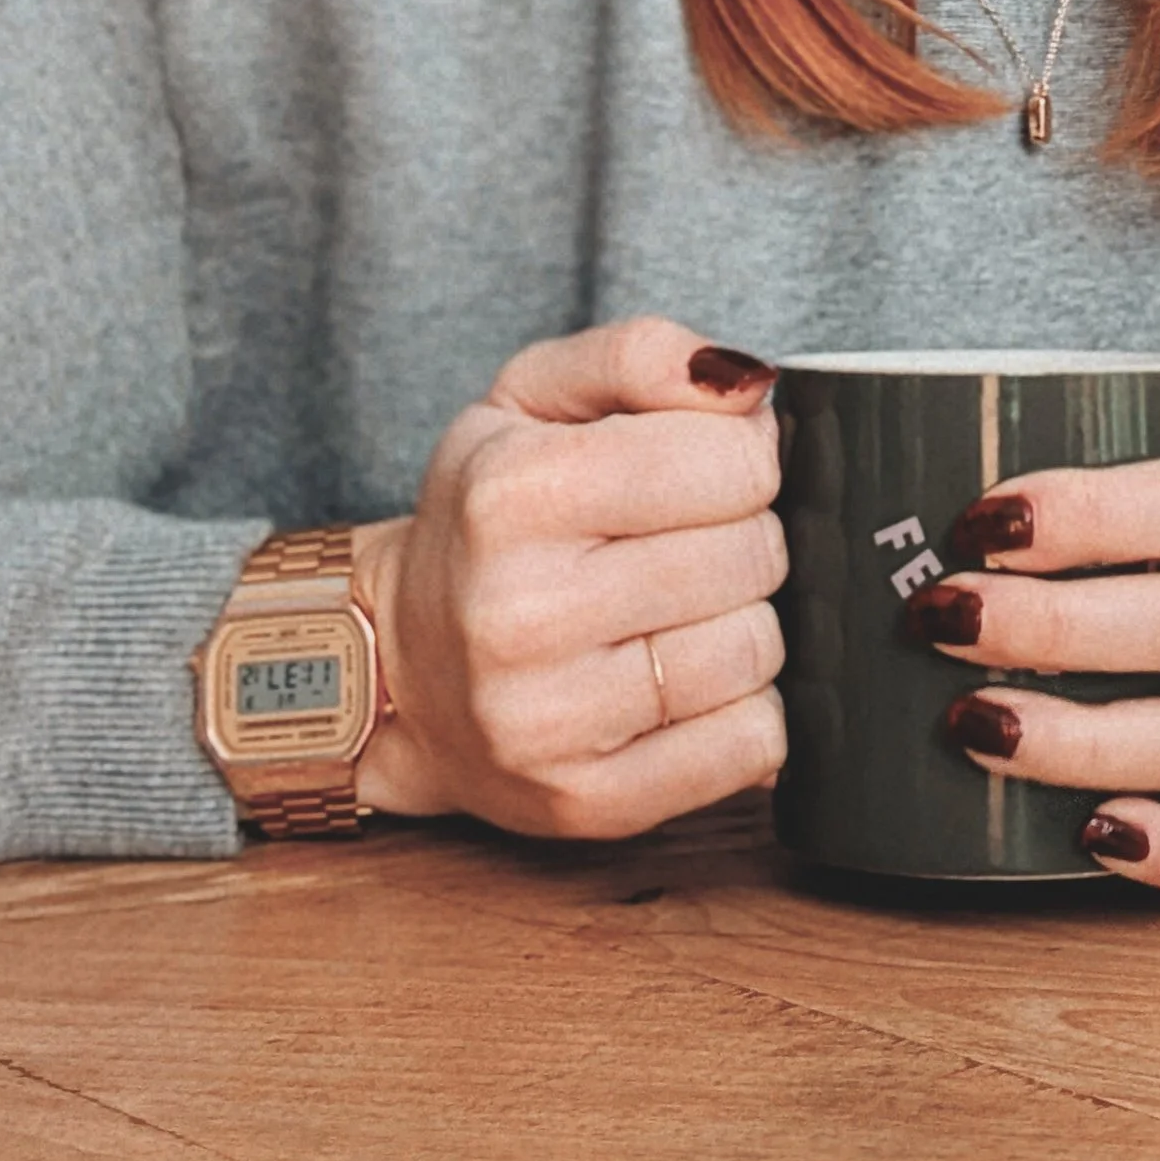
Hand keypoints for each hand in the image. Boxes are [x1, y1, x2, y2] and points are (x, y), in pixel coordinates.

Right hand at [351, 317, 787, 841]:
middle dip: (746, 538)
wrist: (402, 669)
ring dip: (745, 624)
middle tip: (689, 544)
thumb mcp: (532, 399)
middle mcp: (521, 612)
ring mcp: (551, 721)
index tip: (706, 472)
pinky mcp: (589, 804)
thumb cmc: (486, 521)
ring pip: (757, 653)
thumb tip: (750, 382)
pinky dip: (745, 711)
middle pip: (755, 556)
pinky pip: (751, 748)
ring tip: (681, 613)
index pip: (735, 463)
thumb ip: (644, 356)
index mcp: (512, 493)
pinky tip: (686, 684)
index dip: (744, 460)